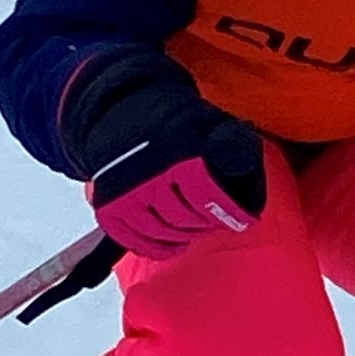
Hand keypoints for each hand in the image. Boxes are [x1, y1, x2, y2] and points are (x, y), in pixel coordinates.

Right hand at [62, 51, 266, 261]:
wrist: (121, 107)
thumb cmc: (174, 121)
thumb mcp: (211, 123)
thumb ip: (234, 147)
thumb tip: (245, 178)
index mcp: (179, 151)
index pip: (208, 196)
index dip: (229, 213)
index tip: (243, 220)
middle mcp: (150, 173)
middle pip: (185, 219)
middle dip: (205, 225)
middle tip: (214, 221)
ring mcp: (126, 191)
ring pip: (161, 232)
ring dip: (182, 236)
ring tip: (194, 230)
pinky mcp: (109, 205)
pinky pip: (133, 239)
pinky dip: (154, 248)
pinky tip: (171, 246)